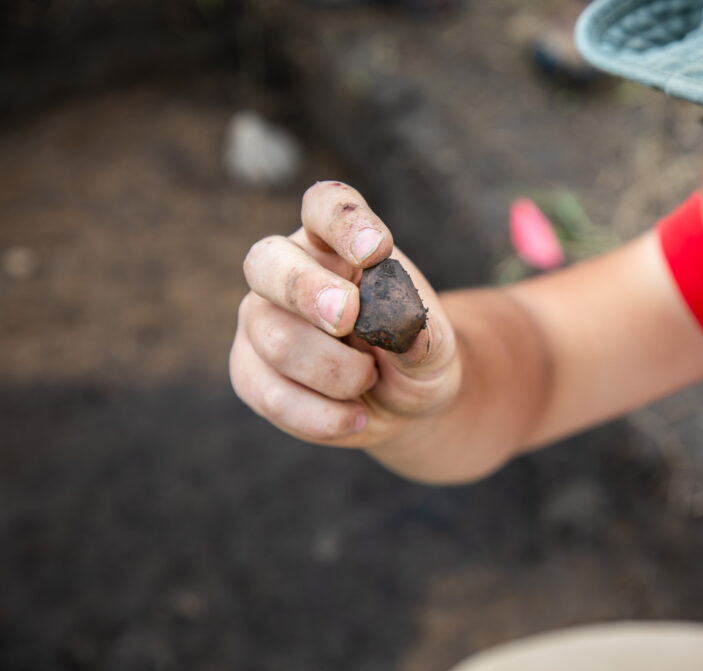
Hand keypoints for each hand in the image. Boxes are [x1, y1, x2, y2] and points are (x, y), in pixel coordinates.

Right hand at [229, 181, 460, 451]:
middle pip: (268, 261)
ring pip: (276, 339)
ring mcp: (261, 319)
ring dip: (336, 372)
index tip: (377, 250)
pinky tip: (357, 417)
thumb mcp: (437, 345)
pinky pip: (270, 394)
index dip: (344, 222)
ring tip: (370, 380)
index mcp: (337, 241)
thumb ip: (423, 333)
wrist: (403, 403)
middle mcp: (288, 268)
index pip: (326, 207)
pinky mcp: (250, 371)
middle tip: (347, 318)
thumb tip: (406, 330)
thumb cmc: (416, 354)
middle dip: (307, 291)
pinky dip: (320, 415)